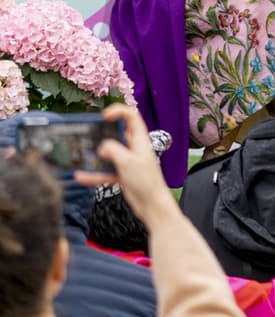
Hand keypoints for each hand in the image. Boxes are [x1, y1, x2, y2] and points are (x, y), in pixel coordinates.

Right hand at [75, 105, 175, 225]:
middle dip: (101, 134)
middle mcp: (133, 148)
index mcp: (140, 140)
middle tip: (87, 135)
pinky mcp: (122, 175)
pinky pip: (105, 171)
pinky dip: (94, 174)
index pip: (131, 116)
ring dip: (95, 156)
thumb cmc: (146, 181)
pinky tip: (81, 177)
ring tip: (80, 155)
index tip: (103, 116)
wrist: (152, 205)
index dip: (118, 111)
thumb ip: (113, 150)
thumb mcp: (127, 161)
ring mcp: (127, 161)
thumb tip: (102, 146)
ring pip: (108, 154)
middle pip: (116, 134)